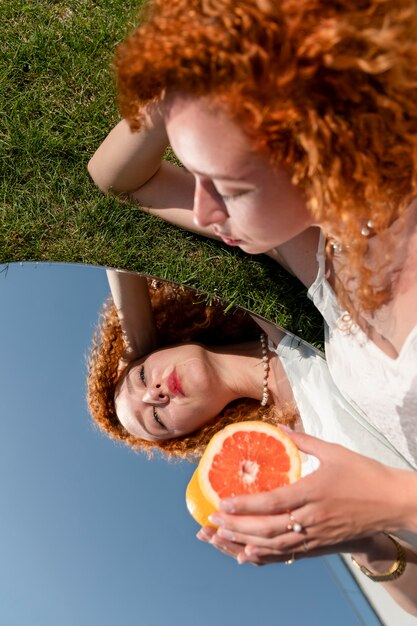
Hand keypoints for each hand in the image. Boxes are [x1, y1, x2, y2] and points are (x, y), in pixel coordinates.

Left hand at [204, 431, 403, 559]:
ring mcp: (316, 534)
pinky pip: (290, 554)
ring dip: (245, 542)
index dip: (244, 505)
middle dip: (236, 526)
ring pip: (275, 544)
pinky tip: (249, 554)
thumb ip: (304, 441)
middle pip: (267, 528)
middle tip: (213, 521)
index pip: (271, 502)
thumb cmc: (365, 474)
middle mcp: (311, 517)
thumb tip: (281, 428)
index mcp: (312, 492)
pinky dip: (267, 556)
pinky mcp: (322, 545)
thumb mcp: (334, 451)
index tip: (221, 502)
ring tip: (222, 537)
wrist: (393, 502)